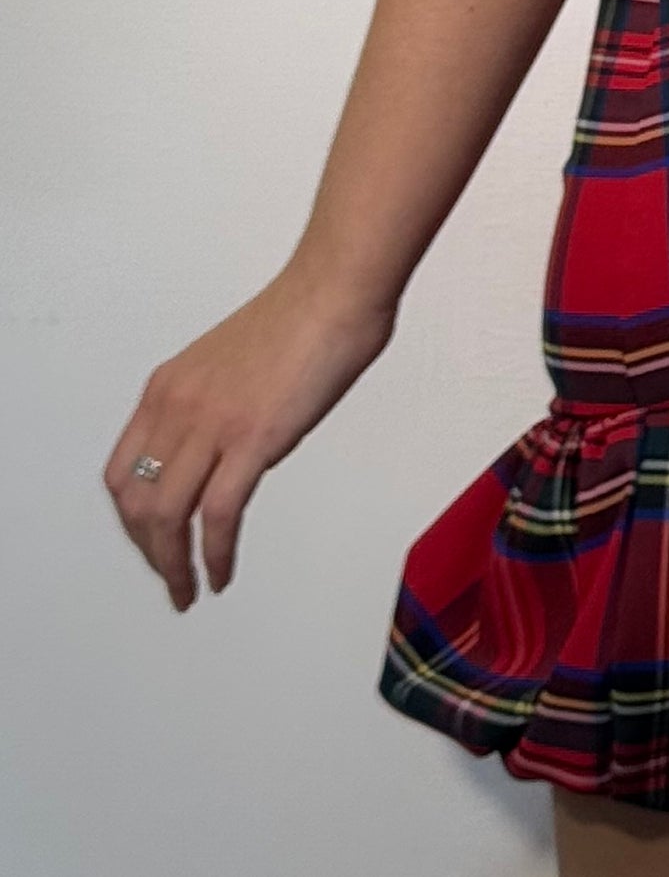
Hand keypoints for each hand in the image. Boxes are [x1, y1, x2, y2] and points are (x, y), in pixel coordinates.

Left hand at [104, 264, 395, 610]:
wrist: (337, 288)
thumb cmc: (305, 313)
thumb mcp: (232, 363)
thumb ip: (215, 405)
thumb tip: (225, 451)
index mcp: (168, 387)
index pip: (121, 471)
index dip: (130, 519)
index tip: (149, 543)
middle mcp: (178, 406)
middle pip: (135, 501)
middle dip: (148, 552)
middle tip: (170, 578)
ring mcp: (211, 423)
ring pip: (165, 517)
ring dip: (173, 566)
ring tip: (189, 589)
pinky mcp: (251, 439)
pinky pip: (217, 516)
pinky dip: (214, 555)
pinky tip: (222, 571)